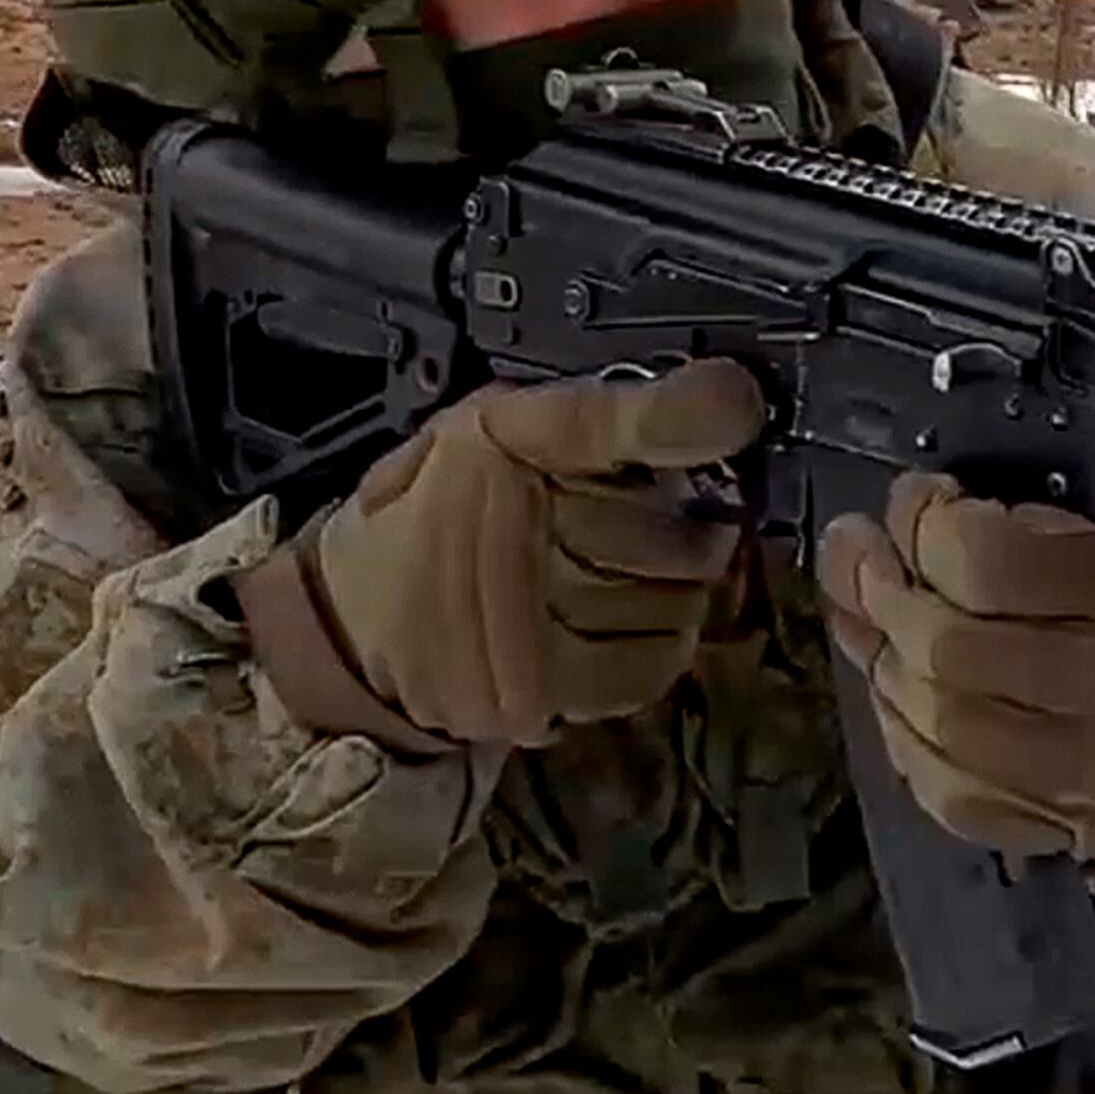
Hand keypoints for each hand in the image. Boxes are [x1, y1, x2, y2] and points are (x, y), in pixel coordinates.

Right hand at [250, 361, 766, 748]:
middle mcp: (507, 528)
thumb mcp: (498, 428)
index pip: (602, 424)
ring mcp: (521, 618)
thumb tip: (724, 402)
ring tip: (650, 571)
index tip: (737, 404)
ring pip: (667, 601)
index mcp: (498, 442)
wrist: (357, 618)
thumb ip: (599, 416)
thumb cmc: (438, 509)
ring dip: (680, 589)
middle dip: (689, 524)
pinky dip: (660, 644)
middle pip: (664, 530)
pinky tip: (637, 620)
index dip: (684, 414)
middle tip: (679, 515)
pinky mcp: (534, 691)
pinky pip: (644, 666)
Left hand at [816, 472, 1094, 860]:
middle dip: (888, 598)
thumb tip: (848, 545)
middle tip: (877, 569)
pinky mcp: (1059, 824)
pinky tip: (912, 698)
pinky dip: (907, 737)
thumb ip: (965, 525)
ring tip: (894, 633)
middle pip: (950, 647)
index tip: (918, 503)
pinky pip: (946, 790)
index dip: (926, 525)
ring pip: (939, 721)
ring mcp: (1091, 768)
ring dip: (891, 668)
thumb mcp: (1081, 528)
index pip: (991, 561)